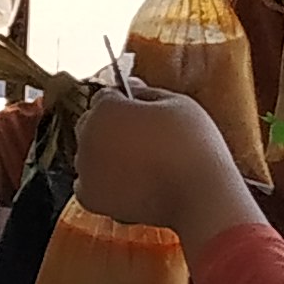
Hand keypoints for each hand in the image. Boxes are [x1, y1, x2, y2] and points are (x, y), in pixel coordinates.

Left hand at [75, 89, 262, 252]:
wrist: (199, 196)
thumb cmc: (193, 145)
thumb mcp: (177, 104)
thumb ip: (147, 92)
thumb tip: (131, 86)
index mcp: (105, 109)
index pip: (104, 98)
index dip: (124, 103)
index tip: (143, 113)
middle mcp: (86, 137)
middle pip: (91, 125)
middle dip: (110, 127)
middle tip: (143, 139)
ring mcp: (84, 169)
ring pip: (89, 155)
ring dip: (104, 156)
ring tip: (140, 164)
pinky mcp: (90, 198)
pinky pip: (88, 184)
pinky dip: (102, 184)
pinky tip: (129, 183)